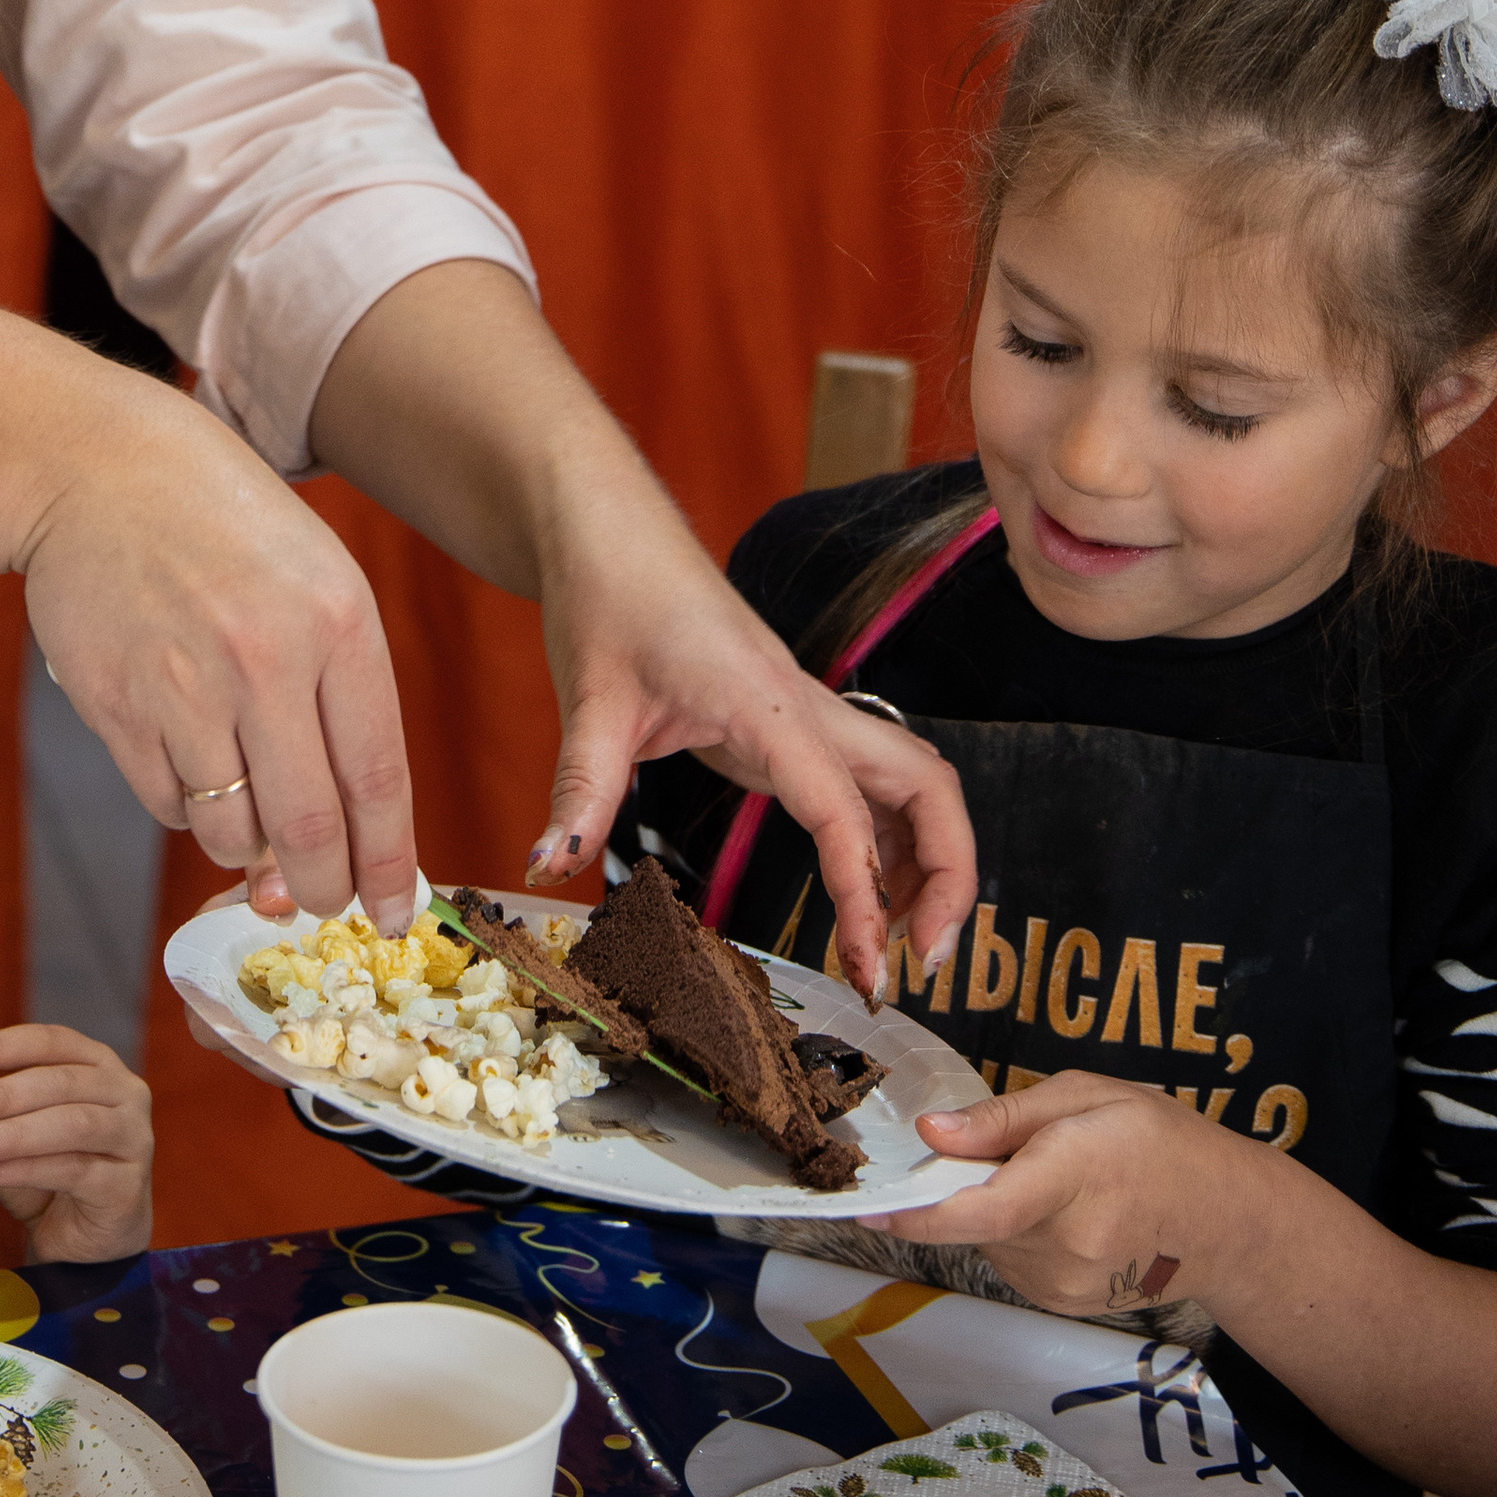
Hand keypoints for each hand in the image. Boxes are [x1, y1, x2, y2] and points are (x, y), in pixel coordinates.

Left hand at [0, 1024, 152, 1261]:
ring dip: (16, 1132)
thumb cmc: (50, 1178)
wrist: (85, 1243)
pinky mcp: (128, 1185)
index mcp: (97, 1066)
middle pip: (62, 1081)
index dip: (4, 1045)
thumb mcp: (4, 1146)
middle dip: (5, 1094)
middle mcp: (125, 1092)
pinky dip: (29, 1168)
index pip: (51, 1042)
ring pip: (74, 1124)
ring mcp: (134, 1137)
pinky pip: (77, 1170)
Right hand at [19, 381, 415, 929]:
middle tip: (318, 900)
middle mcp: (265, 660)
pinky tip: (187, 751)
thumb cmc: (228, 531)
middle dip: (319, 888)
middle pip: (308, 829)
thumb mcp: (320, 585)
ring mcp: (183, 686)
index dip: (389, 866)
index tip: (392, 917)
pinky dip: (186, 805)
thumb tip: (350, 834)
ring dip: (245, 845)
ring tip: (243, 797)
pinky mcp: (114, 705)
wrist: (103, 471)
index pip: (379, 780)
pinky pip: (166, 804)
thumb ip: (343, 701)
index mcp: (338, 624)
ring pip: (231, 831)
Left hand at [304, 263, 977, 998]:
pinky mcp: (790, 722)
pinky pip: (868, 783)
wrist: (610, 529)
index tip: (869, 967)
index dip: (864, 893)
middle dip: (949, 873)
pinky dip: (885, 839)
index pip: (843, 809)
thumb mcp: (589, 701)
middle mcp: (808, 708)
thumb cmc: (609, 597)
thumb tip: (547, 868)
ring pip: (912, 782)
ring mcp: (806, 713)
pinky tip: (863, 890)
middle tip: (924, 960)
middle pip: (928, 786)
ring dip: (928, 858)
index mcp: (768, 705)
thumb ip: (579, 792)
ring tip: (899, 943)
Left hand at [881, 1072, 1276, 1316]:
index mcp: (1073, 1174)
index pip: (983, 1208)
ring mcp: (1067, 1283)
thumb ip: (1000, 1118)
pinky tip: (1064, 1215)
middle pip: (976, 1217)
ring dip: (995, 1210)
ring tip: (1056, 1182)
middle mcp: (1068, 1242)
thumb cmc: (1157, 1141)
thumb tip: (929, 1134)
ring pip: (987, 1240)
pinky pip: (1008, 1260)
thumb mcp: (1085, 1096)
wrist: (1223, 1220)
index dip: (917, 1212)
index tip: (867, 1208)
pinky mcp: (1062, 1304)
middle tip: (1018, 1152)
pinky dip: (1015, 1234)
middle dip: (968, 1183)